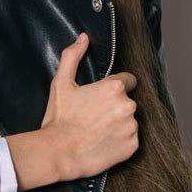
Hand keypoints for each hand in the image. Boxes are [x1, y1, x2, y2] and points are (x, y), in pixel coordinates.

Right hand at [40, 32, 138, 181]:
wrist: (59, 153)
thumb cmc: (60, 117)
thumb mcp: (61, 83)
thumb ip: (73, 56)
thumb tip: (84, 38)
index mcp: (114, 88)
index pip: (127, 80)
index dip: (112, 87)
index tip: (100, 96)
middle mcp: (128, 106)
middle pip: (127, 100)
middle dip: (114, 105)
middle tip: (93, 114)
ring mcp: (131, 128)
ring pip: (129, 119)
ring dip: (118, 122)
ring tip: (97, 129)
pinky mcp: (132, 147)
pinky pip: (130, 138)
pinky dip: (120, 139)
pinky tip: (102, 141)